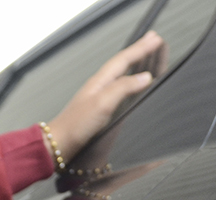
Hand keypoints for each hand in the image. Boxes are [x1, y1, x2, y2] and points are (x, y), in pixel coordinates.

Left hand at [45, 31, 166, 162]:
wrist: (59, 144)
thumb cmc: (75, 125)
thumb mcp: (102, 103)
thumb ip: (124, 87)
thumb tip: (145, 77)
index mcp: (100, 81)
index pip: (124, 59)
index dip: (141, 49)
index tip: (156, 39)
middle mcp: (101, 86)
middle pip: (124, 64)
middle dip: (141, 52)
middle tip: (155, 40)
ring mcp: (101, 97)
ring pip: (124, 75)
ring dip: (138, 65)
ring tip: (151, 57)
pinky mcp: (101, 110)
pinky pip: (122, 90)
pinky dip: (132, 83)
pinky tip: (135, 86)